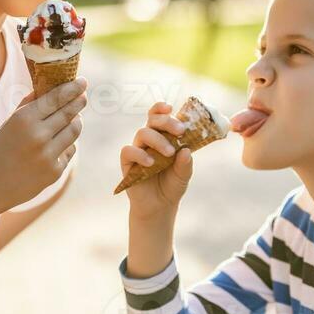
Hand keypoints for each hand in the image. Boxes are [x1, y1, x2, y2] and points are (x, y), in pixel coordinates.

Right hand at [0, 78, 86, 214]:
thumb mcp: (7, 125)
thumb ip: (27, 107)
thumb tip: (46, 88)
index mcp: (23, 120)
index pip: (56, 98)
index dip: (72, 89)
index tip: (82, 81)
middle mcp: (38, 136)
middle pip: (69, 113)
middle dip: (78, 102)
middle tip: (83, 96)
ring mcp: (48, 155)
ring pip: (74, 131)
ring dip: (76, 122)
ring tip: (75, 118)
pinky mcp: (55, 172)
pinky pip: (69, 151)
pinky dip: (66, 144)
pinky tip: (60, 143)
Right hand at [120, 101, 193, 215]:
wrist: (159, 207)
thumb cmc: (172, 185)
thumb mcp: (184, 175)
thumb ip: (186, 163)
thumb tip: (187, 150)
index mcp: (163, 137)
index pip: (159, 117)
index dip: (161, 109)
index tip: (171, 107)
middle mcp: (149, 140)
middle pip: (152, 121)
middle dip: (166, 122)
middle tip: (180, 131)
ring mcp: (138, 150)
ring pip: (142, 133)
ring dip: (158, 140)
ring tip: (169, 154)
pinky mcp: (127, 163)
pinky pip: (129, 151)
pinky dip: (140, 154)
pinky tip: (150, 163)